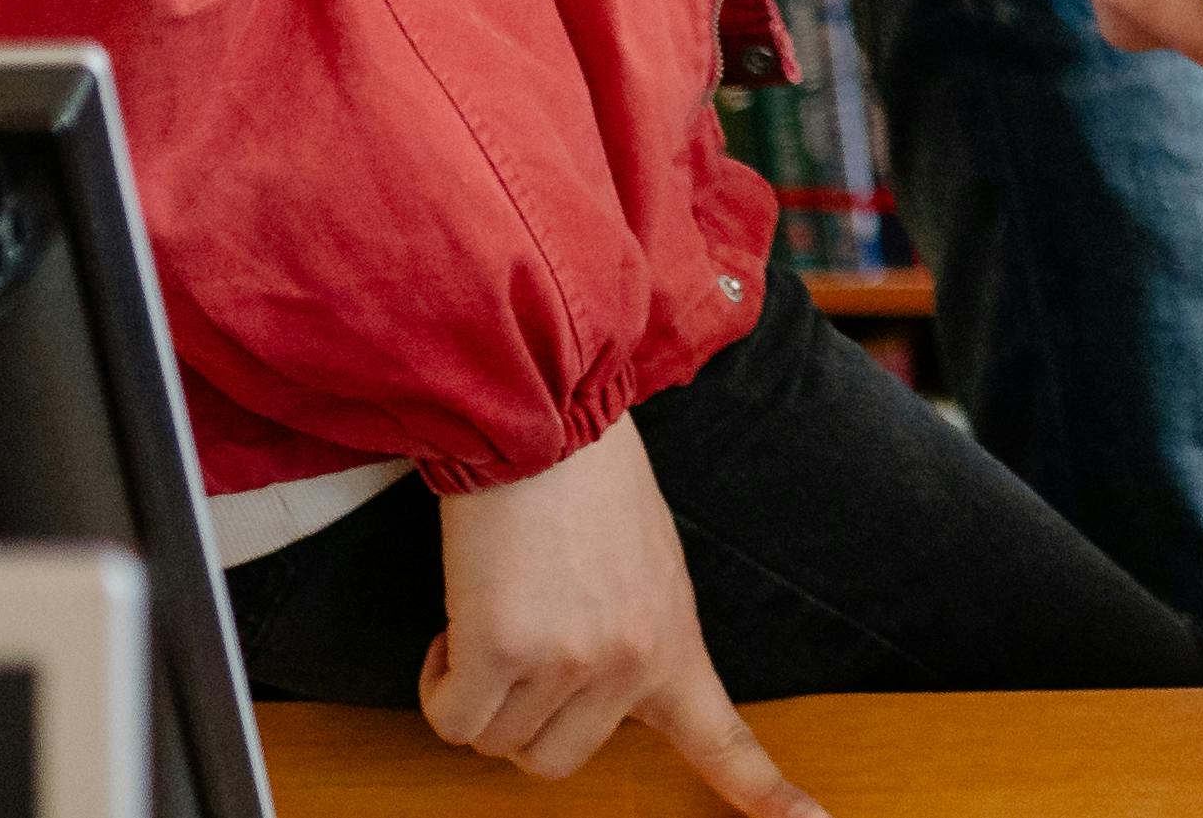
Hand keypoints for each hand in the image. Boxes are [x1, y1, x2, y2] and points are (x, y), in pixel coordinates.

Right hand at [425, 426, 828, 813]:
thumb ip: (633, 636)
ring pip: (496, 740)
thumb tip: (588, 688)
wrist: (548, 422)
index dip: (762, 794)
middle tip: (521, 645)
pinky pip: (453, 719)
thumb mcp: (646, 569)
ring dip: (477, 691)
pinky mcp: (503, 652)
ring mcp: (570, 663)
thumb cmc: (587, 487)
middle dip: (521, 717)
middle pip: (553, 761)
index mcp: (676, 643)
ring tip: (495, 612)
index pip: (723, 741)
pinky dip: (440, 684)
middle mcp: (631, 664)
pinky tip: (460, 622)